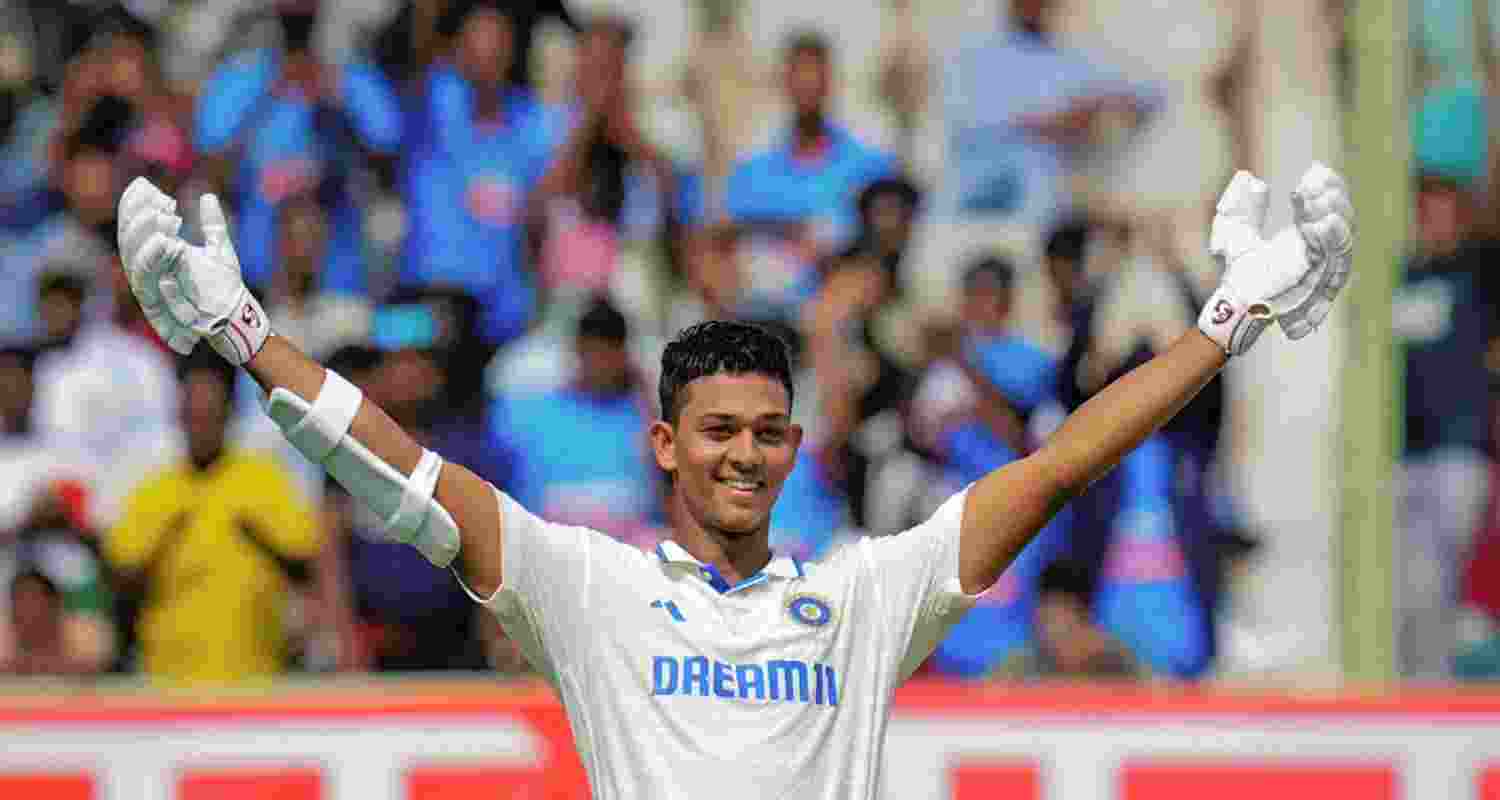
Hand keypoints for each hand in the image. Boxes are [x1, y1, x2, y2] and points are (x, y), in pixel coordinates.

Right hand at [116, 177, 270, 363]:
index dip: (135, 204)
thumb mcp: (220, 250)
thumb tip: (207, 196)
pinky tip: (166, 240)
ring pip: (132, 255)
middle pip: (128, 237)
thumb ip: (212, 225)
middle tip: (157, 198)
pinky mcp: (155, 301)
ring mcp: (149, 284)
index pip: (136, 225)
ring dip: (143, 233)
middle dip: (136, 214)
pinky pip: (146, 277)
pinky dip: (153, 257)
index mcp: (157, 254)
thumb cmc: (224, 287)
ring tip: (162, 215)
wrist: (233, 318)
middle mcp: (147, 268)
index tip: (145, 184)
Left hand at [1196, 164, 1353, 354]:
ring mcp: (1324, 267)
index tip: (1313, 170)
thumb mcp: (1235, 231)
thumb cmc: (1239, 273)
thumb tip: (1247, 178)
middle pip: (1345, 216)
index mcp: (1308, 233)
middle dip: (1333, 196)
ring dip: (1334, 214)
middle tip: (1310, 184)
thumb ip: (1243, 205)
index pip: (1331, 203)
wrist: (1233, 303)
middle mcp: (1322, 249)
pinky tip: (1320, 223)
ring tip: (1312, 200)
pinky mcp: (1322, 285)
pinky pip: (1337, 261)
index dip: (1328, 184)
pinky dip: (1331, 240)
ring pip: (1345, 237)